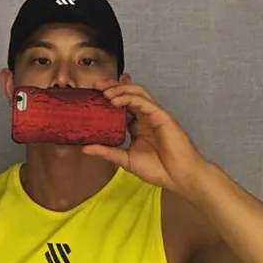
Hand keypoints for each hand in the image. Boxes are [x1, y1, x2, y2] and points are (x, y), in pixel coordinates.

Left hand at [85, 79, 205, 191]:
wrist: (178, 176)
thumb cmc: (157, 169)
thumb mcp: (125, 160)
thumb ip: (106, 152)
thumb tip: (84, 148)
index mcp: (137, 125)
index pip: (122, 105)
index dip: (108, 97)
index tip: (91, 96)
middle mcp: (145, 116)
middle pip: (128, 93)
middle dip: (112, 86)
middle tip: (95, 86)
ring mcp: (154, 114)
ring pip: (136, 92)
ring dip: (119, 89)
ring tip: (103, 92)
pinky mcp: (161, 115)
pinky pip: (144, 101)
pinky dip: (129, 98)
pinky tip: (115, 101)